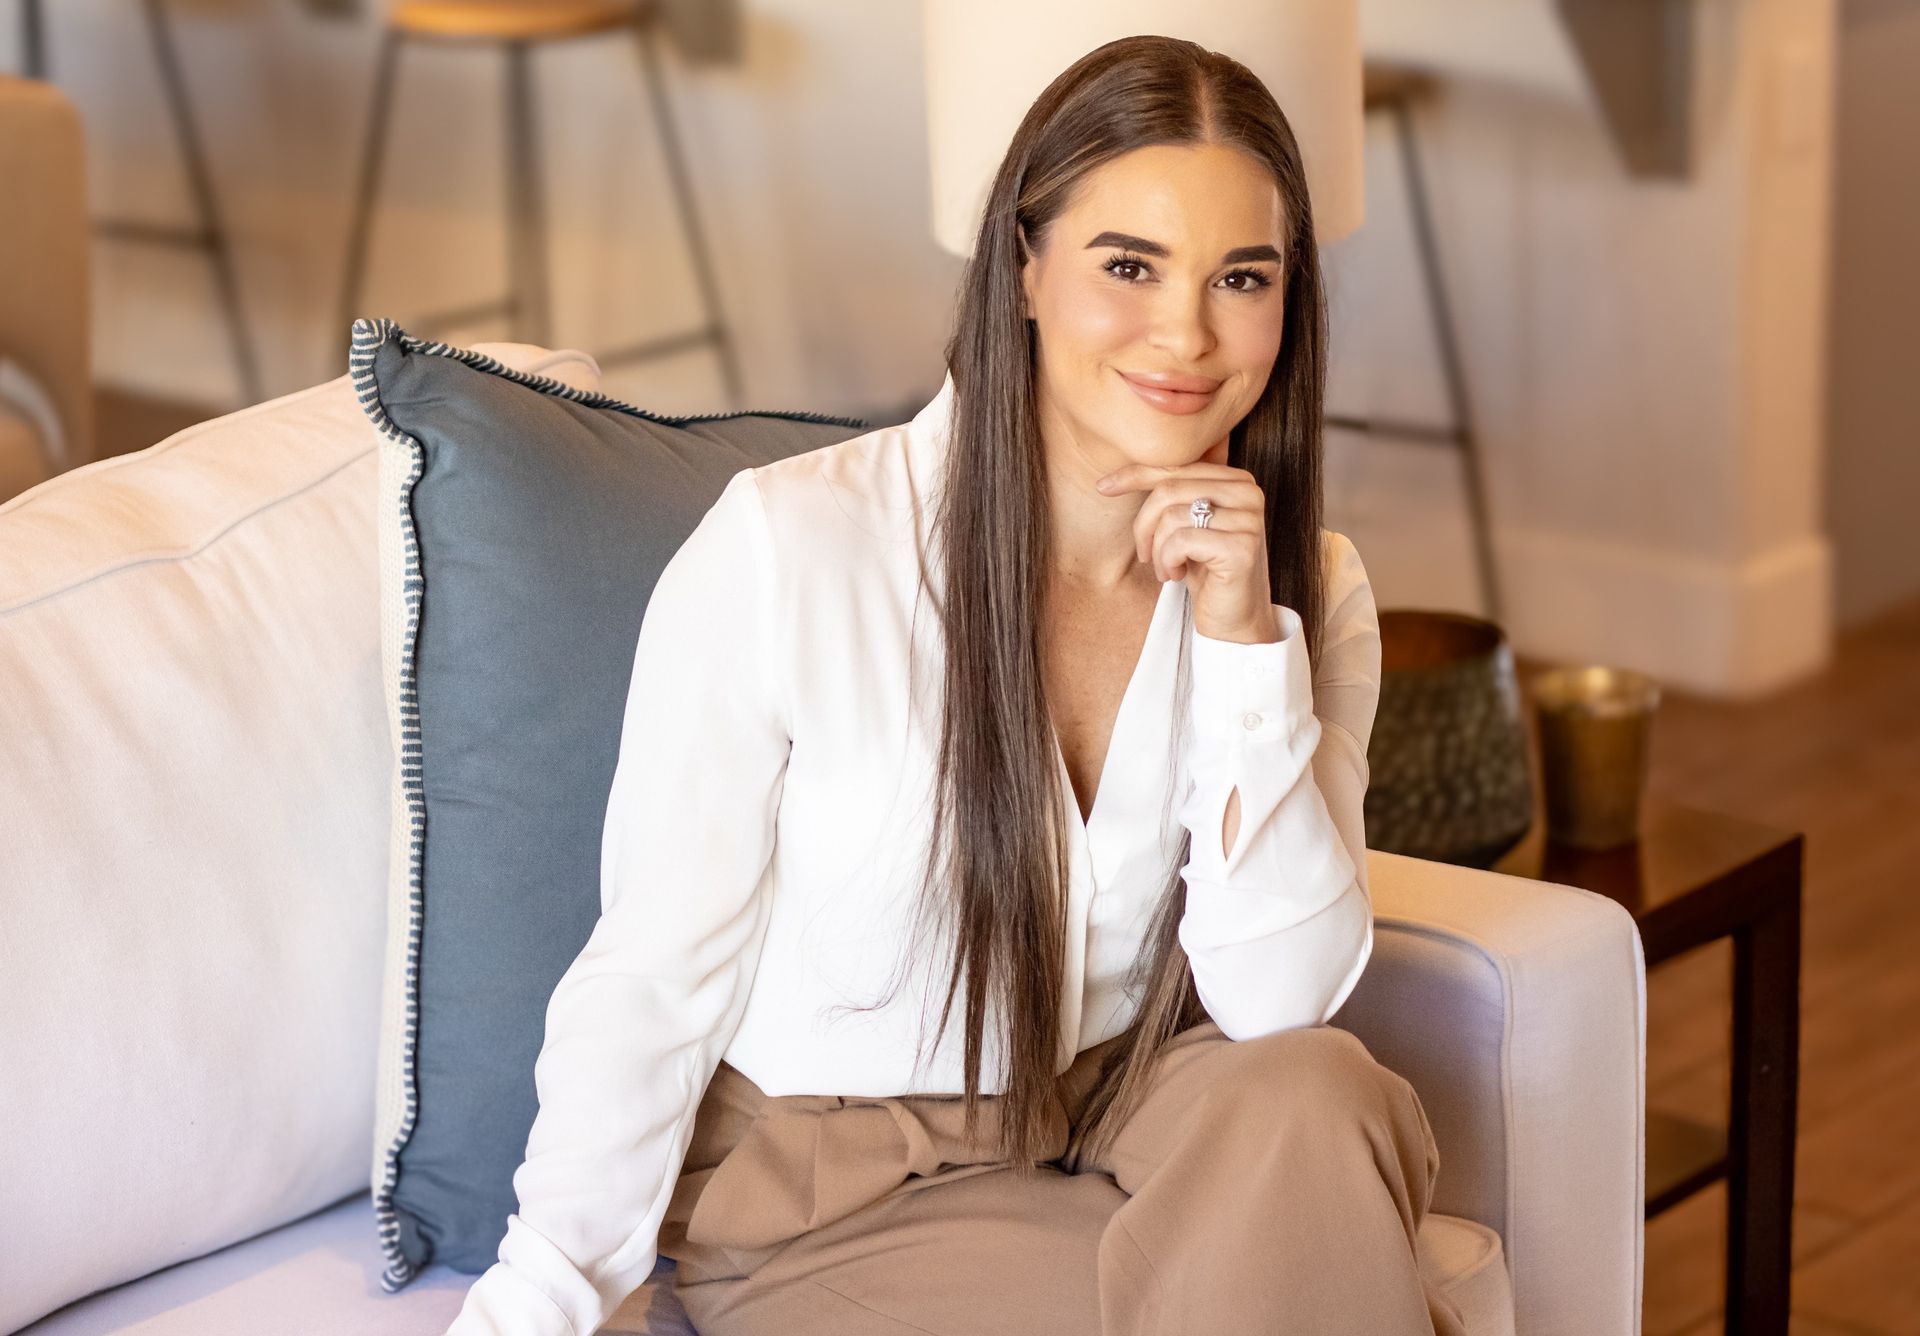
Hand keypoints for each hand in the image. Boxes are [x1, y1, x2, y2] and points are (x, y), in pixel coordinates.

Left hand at [1094, 437, 1279, 644]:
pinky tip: (1177, 576)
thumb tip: (1114, 477)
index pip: (1176, 466)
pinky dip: (1167, 561)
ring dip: (1157, 551)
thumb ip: (1172, 494)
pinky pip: (1180, 541)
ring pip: (1170, 517)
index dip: (1135, 475)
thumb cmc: (1206, 571)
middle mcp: (1248, 493)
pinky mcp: (1241, 548)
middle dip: (1144, 526)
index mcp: (1237, 479)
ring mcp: (1248, 520)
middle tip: (1144, 555)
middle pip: (1169, 490)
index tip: (1102, 487)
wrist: (1233, 621)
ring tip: (1166, 570)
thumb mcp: (1186, 526)